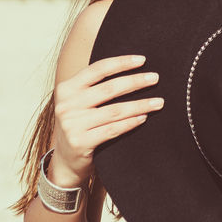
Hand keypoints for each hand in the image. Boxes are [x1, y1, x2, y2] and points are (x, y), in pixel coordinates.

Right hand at [51, 55, 162, 185]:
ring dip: (140, 104)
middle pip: (109, 88)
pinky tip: (144, 117)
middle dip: (135, 81)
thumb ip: (94, 87)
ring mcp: (72, 125)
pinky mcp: (80, 143)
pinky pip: (112, 129)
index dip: (121, 63)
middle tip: (155, 78)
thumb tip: (131, 68)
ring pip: (114, 110)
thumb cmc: (79, 125)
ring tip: (158, 102)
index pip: (97, 70)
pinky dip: (130, 122)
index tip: (142, 60)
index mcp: (66, 89)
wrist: (64, 161)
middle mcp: (66, 105)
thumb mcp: (78, 102)